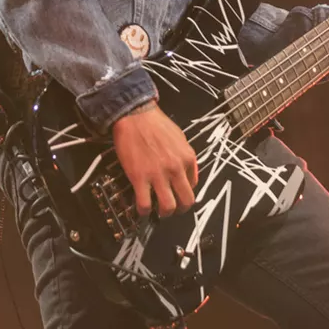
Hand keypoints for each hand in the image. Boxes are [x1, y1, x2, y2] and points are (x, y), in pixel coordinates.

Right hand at [112, 102, 197, 218]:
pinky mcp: (139, 178)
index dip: (185, 191)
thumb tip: (189, 171)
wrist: (135, 115)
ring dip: (164, 213)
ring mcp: (158, 175)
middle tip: (173, 208)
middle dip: (181, 209)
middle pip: (186, 201)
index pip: (194, 184)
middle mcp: (176, 168)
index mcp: (187, 158)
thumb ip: (186, 156)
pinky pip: (144, 204)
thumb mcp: (180, 137)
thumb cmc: (155, 123)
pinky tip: (142, 209)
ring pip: (168, 207)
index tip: (178, 193)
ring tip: (158, 211)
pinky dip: (143, 211)